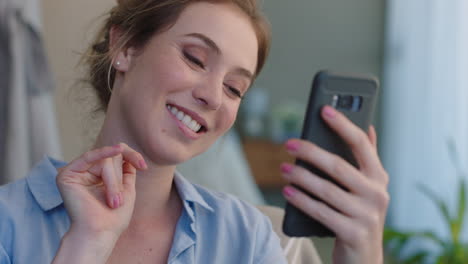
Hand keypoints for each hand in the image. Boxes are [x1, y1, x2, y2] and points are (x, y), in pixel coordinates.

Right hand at [56, 143, 146, 238]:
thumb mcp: (126, 188)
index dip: (132, 156)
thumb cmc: (114, 217)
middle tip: (118, 201)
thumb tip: (123, 149)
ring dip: (113, 182)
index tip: (143, 167)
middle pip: (111, 159)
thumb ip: (125, 169)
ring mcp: (77, 172)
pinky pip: (89, 157)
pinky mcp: (67, 175)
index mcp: (99, 176)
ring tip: (113, 202)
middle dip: (118, 179)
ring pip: (105, 161)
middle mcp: (87, 172)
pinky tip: (116, 150)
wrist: (100, 233)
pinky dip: (103, 153)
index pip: (117, 156)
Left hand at [281, 106, 388, 263]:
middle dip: (311, 152)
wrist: (364, 258)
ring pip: (326, 190)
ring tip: (283, 167)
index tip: (323, 109)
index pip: (361, 144)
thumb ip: (367, 159)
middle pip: (338, 166)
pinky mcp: (353, 233)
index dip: (343, 125)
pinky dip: (302, 200)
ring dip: (301, 176)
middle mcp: (377, 194)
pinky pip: (321, 212)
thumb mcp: (368, 187)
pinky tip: (288, 191)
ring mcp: (366, 215)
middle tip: (289, 143)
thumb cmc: (359, 214)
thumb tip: (369, 126)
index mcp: (379, 177)